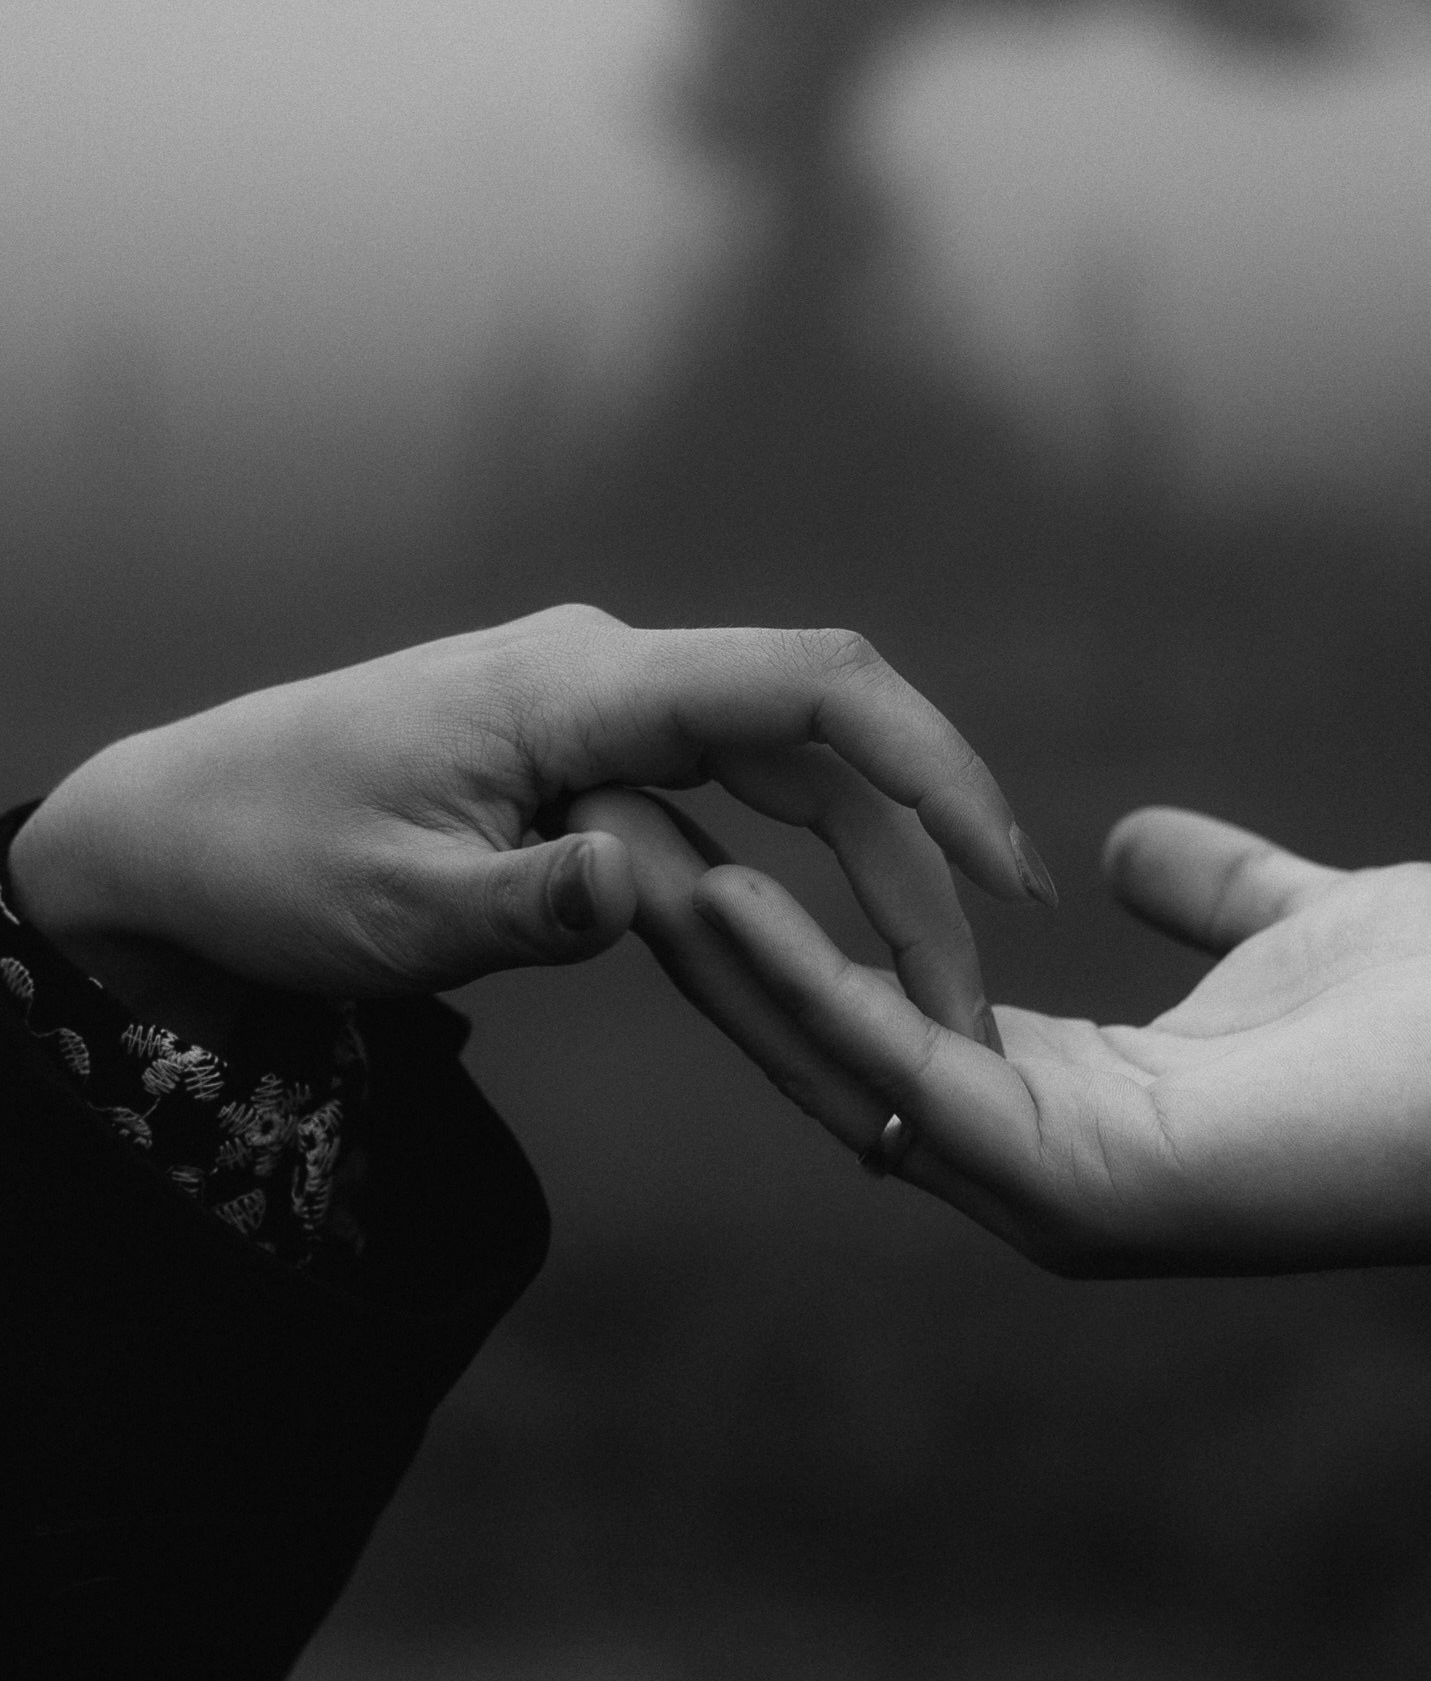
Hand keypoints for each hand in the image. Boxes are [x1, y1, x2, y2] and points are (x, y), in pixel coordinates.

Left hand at [6, 610, 1052, 1048]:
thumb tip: (644, 893)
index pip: (805, 687)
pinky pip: (729, 811)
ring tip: (930, 1003)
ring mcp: (606, 714)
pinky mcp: (594, 763)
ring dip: (868, 882)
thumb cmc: (272, 863)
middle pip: (823, 746)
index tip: (1005, 864)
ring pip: (789, 782)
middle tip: (976, 998)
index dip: (928, 761)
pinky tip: (841, 965)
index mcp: (575, 686)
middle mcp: (610, 677)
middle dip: (918, 864)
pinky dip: (794, 884)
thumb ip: (526, 903)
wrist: (176, 834)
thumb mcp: (390, 911)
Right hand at [639, 804, 1430, 1280]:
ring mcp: (1057, 1193)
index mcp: (1086, 1100)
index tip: (711, 831)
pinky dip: (810, 997)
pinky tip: (732, 905)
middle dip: (721, 962)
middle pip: (835, 1058)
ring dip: (729, 976)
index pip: (896, 1021)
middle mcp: (1047, 1162)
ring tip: (626, 862)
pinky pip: (906, 1083)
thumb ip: (1210, 885)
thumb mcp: (1295, 918)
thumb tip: (1128, 845)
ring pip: (840, 1077)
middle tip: (608, 849)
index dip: (800, 937)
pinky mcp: (1080, 1189)